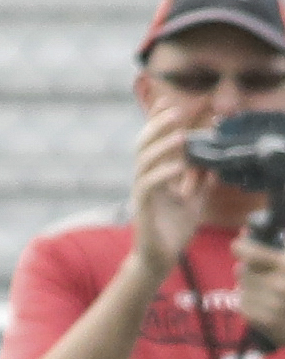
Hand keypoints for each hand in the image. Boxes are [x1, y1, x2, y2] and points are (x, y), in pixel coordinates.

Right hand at [130, 101, 216, 280]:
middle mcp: (145, 177)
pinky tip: (178, 166)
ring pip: (144, 160)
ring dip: (162, 145)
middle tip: (177, 111)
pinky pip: (148, 184)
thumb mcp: (194, 199)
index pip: (156, 140)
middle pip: (144, 143)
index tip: (171, 100)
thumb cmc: (173, 229)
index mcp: (156, 173)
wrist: (160, 257)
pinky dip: (164, 173)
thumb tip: (216, 162)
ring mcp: (142, 191)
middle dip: (159, 125)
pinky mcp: (142, 206)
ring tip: (180, 134)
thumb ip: (201, 180)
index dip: (160, 121)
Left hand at [236, 230, 284, 348]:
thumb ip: (276, 248)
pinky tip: (266, 303)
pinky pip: (244, 304)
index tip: (238, 246)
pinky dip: (250, 302)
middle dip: (249, 268)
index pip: (250, 253)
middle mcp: (278, 285)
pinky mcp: (264, 321)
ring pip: (242, 287)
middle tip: (261, 271)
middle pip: (243, 270)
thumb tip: (246, 232)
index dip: (240, 247)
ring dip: (250, 286)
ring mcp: (270, 305)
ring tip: (267, 289)